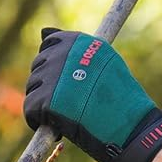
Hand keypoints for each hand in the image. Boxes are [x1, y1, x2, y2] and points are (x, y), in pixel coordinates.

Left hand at [23, 28, 161, 161]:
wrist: (132, 129)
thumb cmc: (120, 100)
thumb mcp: (103, 64)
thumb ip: (74, 49)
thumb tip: (43, 32)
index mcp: (82, 42)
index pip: (50, 43)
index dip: (53, 63)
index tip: (64, 80)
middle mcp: (66, 54)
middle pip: (39, 66)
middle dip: (48, 85)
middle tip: (71, 103)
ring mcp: (55, 76)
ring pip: (33, 88)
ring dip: (42, 102)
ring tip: (66, 114)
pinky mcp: (47, 100)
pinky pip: (30, 109)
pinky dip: (38, 120)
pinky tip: (57, 127)